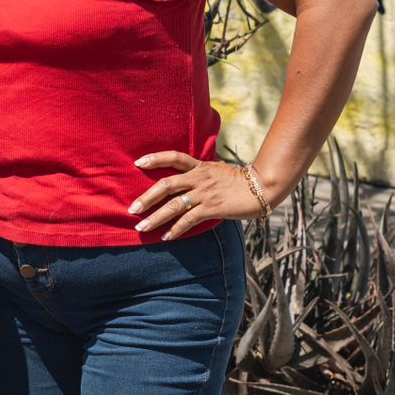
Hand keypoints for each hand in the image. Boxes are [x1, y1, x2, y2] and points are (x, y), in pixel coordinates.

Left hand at [130, 152, 265, 239]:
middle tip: (132, 209)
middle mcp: (199, 178)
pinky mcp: (212, 208)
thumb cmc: (240, 180)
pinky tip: (166, 237)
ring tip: (141, 227)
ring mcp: (204, 193)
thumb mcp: (217, 170)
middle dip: (147, 198)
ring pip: (174, 205)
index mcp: (199, 166)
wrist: (263, 187)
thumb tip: (186, 178)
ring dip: (155, 217)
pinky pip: (189, 220)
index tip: (137, 163)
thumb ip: (200, 173)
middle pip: (166, 185)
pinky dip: (176, 229)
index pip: (174, 157)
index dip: (155, 158)